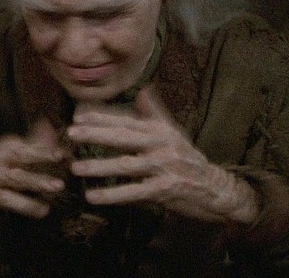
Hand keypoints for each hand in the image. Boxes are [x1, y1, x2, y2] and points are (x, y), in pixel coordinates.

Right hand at [0, 117, 68, 226]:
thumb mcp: (13, 158)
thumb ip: (33, 144)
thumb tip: (50, 124)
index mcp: (5, 146)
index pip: (28, 143)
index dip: (48, 146)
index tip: (67, 150)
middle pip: (21, 154)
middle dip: (42, 154)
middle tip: (62, 156)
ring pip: (16, 177)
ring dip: (37, 181)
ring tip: (58, 186)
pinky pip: (9, 199)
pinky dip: (26, 205)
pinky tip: (43, 211)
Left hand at [67, 86, 259, 223]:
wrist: (217, 188)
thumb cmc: (188, 158)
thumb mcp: (173, 133)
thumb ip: (154, 114)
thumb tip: (142, 91)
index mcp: (159, 131)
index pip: (126, 122)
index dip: (102, 118)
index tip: (78, 116)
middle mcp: (161, 146)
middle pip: (123, 138)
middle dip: (95, 135)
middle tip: (70, 134)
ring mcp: (163, 167)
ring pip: (125, 166)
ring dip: (99, 167)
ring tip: (76, 168)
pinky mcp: (164, 190)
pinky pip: (133, 192)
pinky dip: (112, 195)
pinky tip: (92, 196)